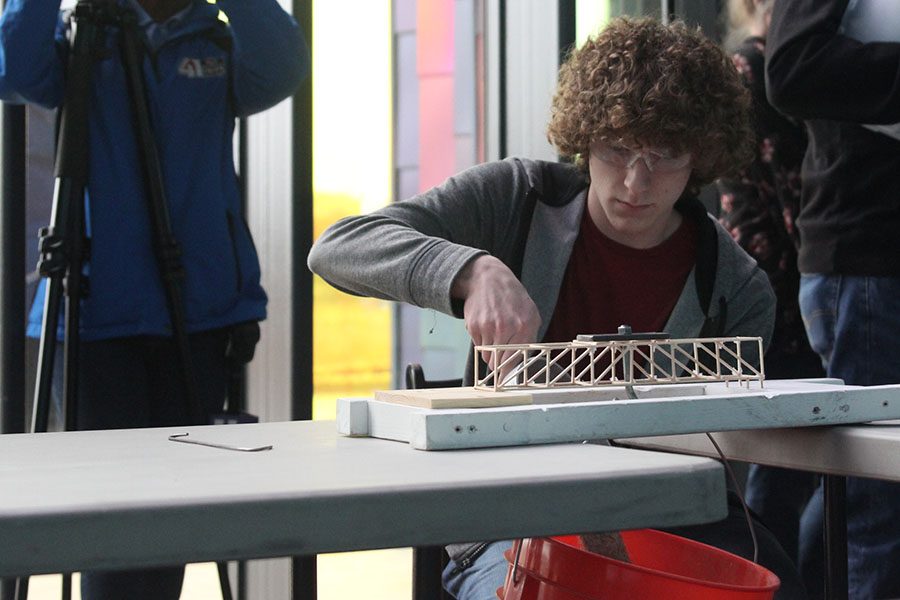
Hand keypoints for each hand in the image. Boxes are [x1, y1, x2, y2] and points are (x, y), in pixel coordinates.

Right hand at [451, 255, 540, 375]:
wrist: (488, 279)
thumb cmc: (512, 298)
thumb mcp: (531, 314)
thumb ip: (529, 339)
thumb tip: (522, 363)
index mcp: (524, 326)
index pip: (515, 360)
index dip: (509, 372)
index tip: (505, 378)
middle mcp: (505, 327)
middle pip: (498, 362)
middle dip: (499, 362)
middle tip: (500, 353)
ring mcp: (488, 326)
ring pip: (486, 356)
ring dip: (490, 351)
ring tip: (495, 334)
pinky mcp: (473, 325)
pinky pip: (477, 345)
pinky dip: (481, 340)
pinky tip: (486, 326)